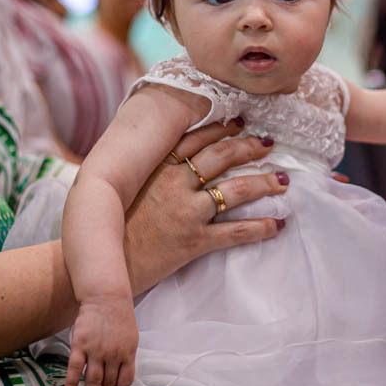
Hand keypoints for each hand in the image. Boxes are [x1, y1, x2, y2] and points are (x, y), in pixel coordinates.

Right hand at [64, 296, 138, 385]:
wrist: (106, 296)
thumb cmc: (119, 315)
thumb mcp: (130, 336)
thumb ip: (125, 355)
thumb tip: (120, 374)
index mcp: (128, 352)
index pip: (125, 379)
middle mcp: (113, 354)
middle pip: (108, 384)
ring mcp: (96, 350)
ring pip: (93, 381)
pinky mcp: (80, 346)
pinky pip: (75, 369)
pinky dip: (72, 384)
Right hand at [123, 119, 288, 293]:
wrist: (103, 262)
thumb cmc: (112, 227)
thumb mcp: (125, 188)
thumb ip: (149, 173)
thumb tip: (174, 161)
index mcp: (157, 169)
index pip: (196, 140)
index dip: (221, 129)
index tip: (240, 123)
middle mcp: (174, 185)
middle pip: (221, 157)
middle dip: (249, 148)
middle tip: (268, 143)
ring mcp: (186, 212)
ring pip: (235, 190)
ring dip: (263, 183)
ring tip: (282, 180)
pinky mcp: (193, 241)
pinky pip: (236, 232)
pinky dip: (261, 227)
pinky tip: (278, 225)